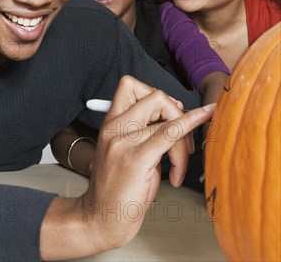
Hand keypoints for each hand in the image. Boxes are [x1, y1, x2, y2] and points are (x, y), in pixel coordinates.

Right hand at [81, 76, 214, 251]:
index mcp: (109, 124)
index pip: (130, 86)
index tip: (166, 116)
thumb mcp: (125, 153)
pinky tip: (204, 117)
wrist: (100, 218)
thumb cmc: (116, 190)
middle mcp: (114, 128)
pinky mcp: (137, 159)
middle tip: (182, 140)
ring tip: (179, 166)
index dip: (154, 95)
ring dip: (184, 142)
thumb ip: (145, 134)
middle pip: (155, 96)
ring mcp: (124, 142)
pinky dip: (191, 123)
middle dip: (176, 113)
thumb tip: (175, 120)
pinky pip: (170, 133)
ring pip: (168, 120)